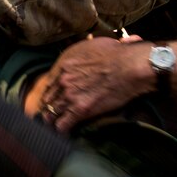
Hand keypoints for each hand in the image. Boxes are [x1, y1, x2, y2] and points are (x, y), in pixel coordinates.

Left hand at [38, 37, 156, 131]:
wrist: (128, 67)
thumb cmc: (117, 54)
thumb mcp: (95, 45)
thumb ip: (87, 50)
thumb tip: (94, 46)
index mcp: (65, 63)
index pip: (49, 82)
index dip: (50, 91)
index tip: (51, 96)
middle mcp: (63, 79)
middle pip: (48, 98)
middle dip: (49, 105)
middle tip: (49, 112)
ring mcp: (70, 95)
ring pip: (52, 112)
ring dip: (53, 119)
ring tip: (54, 124)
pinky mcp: (80, 110)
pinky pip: (63, 124)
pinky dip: (62, 129)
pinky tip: (64, 131)